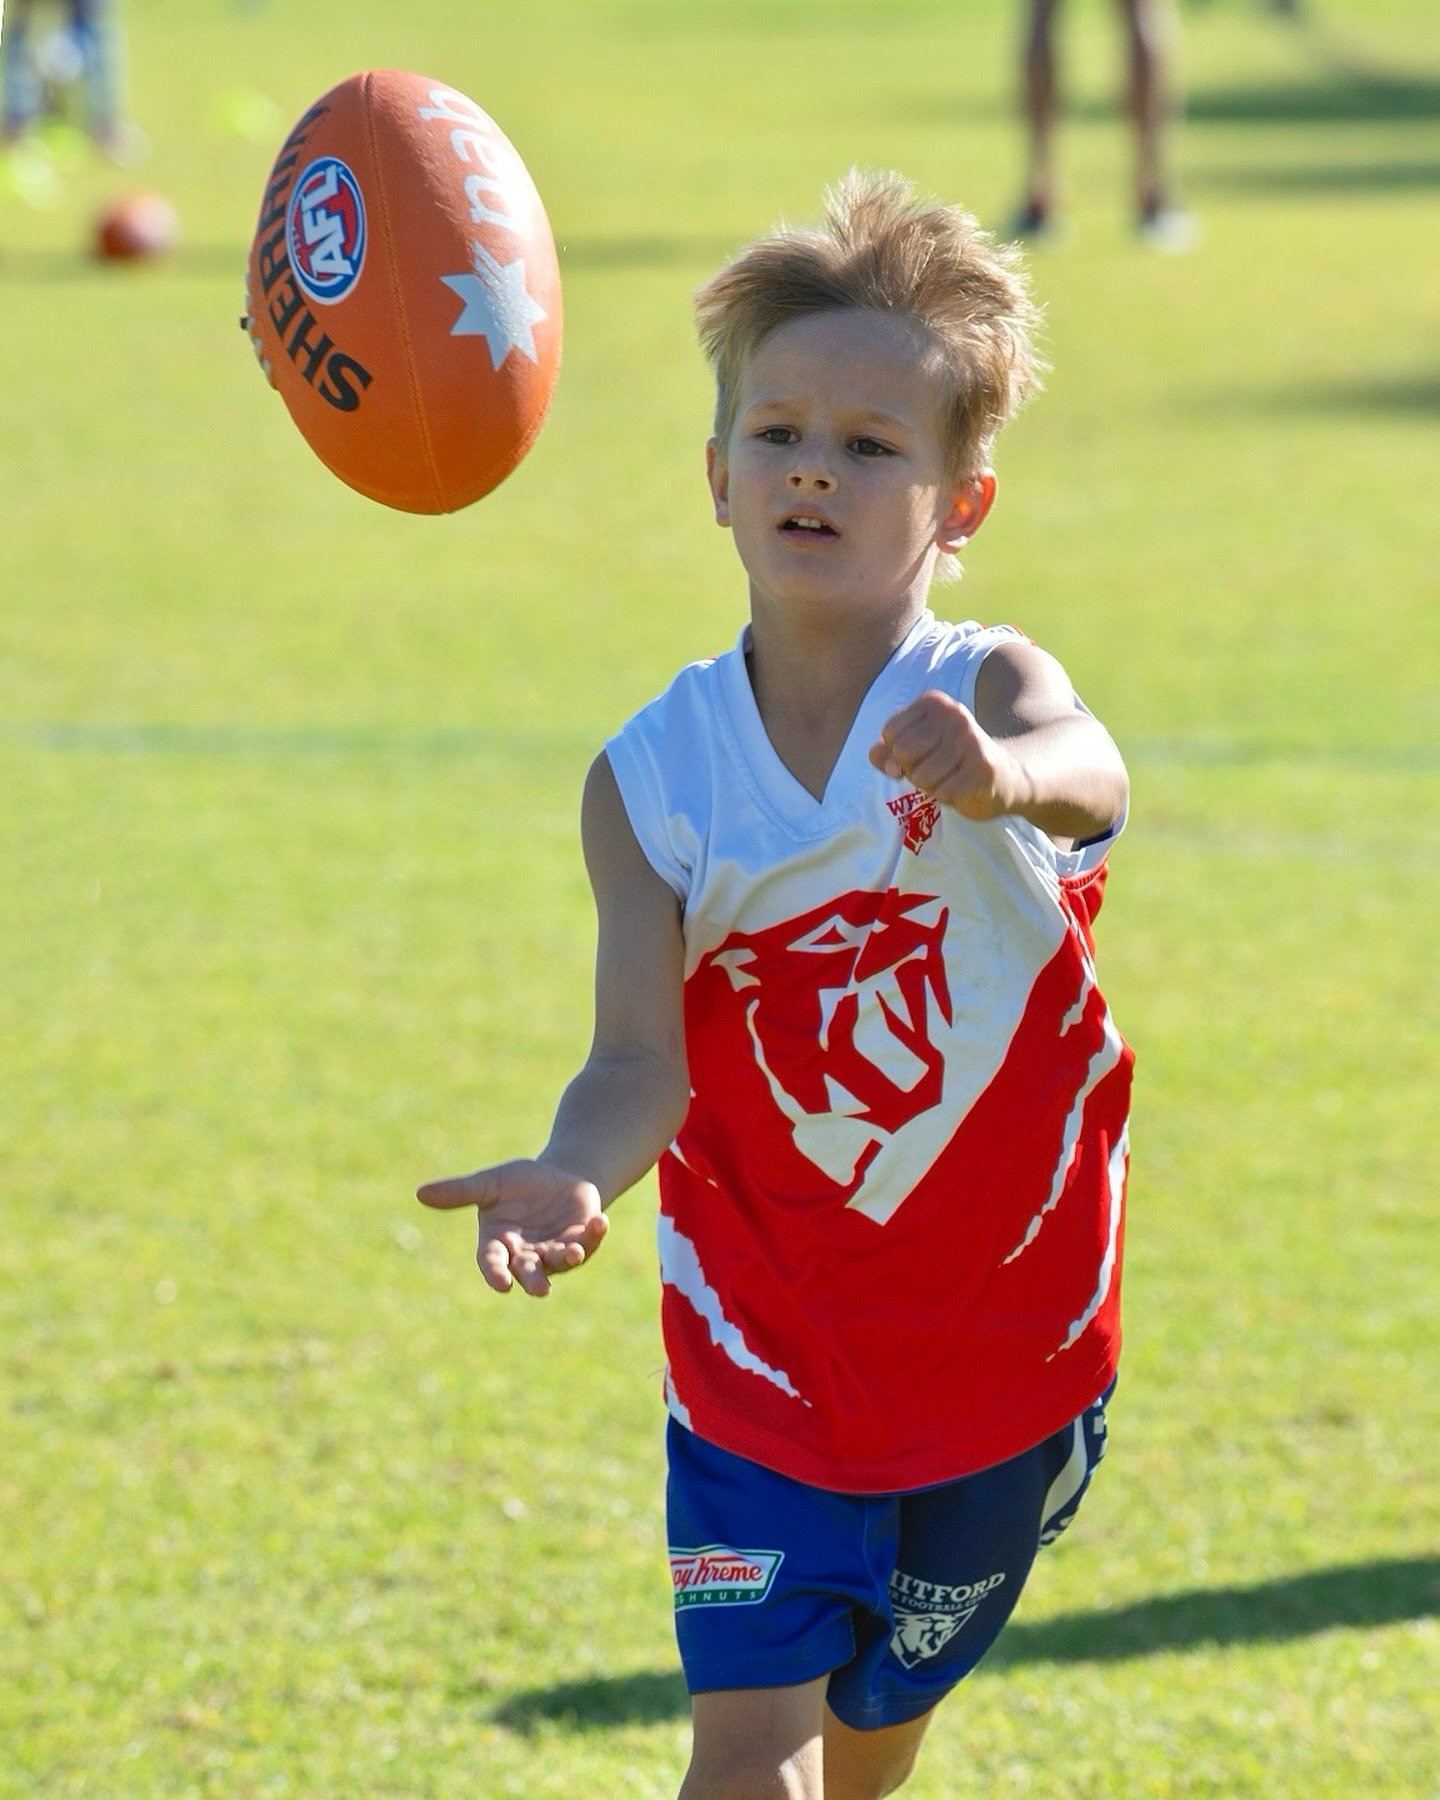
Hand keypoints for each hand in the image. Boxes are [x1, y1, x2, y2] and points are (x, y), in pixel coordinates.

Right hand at [416, 1159, 608, 1296]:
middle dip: (535, 1281)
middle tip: (540, 1290)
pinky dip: (594, 1235)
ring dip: (567, 1258)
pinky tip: (600, 1221)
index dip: (496, 1274)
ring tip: (573, 1252)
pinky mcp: (580, 1240)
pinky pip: (588, 1243)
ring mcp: (554, 1250)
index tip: (502, 1284)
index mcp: (498, 1244)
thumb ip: (460, 1192)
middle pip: (529, 1273)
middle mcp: (526, 1254)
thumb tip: (420, 1193)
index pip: (493, 1264)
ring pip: (560, 1262)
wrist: (557, 1176)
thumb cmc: (517, 1183)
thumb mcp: (490, 1183)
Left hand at [869, 691, 1032, 821]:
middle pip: (902, 753)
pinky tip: (965, 787)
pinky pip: (942, 793)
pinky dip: (949, 797)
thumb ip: (890, 751)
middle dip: (913, 770)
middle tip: (938, 768)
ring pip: (920, 776)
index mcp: (934, 703)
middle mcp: (954, 715)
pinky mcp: (982, 769)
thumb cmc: (954, 762)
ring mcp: (970, 740)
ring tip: (952, 777)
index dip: (898, 753)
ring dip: (932, 786)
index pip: (890, 733)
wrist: (1007, 776)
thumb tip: (874, 754)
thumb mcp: (919, 750)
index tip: (923, 753)